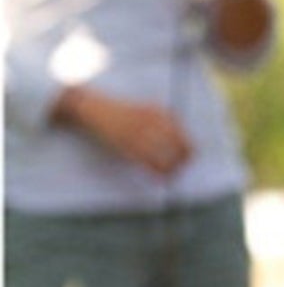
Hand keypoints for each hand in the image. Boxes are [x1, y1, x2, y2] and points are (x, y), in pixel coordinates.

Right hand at [53, 88, 193, 176]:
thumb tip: (182, 137)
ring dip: (172, 171)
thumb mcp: (144, 108)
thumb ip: (163, 120)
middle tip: (181, 169)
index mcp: (156, 112)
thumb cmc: (119, 111)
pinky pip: (150, 164)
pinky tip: (160, 179)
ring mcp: (139, 134)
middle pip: (179, 147)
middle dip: (183, 161)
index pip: (182, 135)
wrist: (91, 107)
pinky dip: (159, 173)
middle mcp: (150, 122)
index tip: (189, 158)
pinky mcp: (127, 145)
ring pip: (167, 158)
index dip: (189, 149)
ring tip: (171, 177)